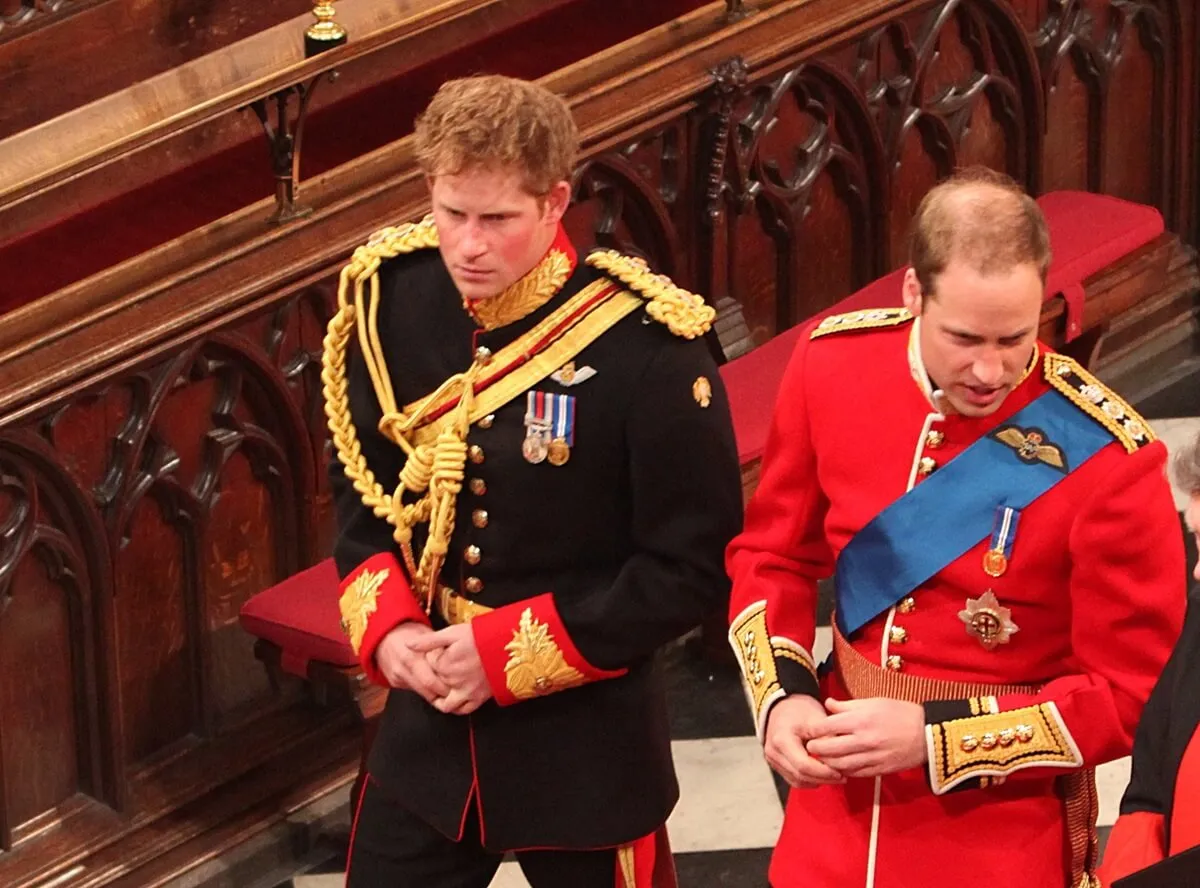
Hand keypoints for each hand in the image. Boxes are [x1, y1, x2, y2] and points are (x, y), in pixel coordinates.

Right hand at [375, 622, 451, 703]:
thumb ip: (437, 648)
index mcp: (412, 656)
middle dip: (443, 694)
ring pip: (420, 692)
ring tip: (448, 691)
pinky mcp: (394, 682)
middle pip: (426, 690)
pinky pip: (412, 689)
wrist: (382, 635)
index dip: (446, 686)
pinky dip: (424, 689)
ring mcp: (397, 677)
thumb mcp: (425, 634)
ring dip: (434, 694)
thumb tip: (455, 661)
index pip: (431, 680)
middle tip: (456, 693)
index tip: (459, 686)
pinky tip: (432, 685)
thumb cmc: (407, 631)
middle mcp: (403, 669)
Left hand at [407, 624, 492, 715]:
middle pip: (436, 682)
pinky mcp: (478, 698)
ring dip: (441, 698)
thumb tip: (408, 645)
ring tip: (443, 688)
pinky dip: (456, 707)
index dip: (435, 655)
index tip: (444, 649)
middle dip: (438, 673)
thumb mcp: (453, 633)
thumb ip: (429, 641)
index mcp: (444, 665)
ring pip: (445, 704)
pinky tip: (455, 699)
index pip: (429, 664)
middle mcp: (452, 682)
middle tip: (449, 662)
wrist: (509, 646)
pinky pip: (463, 710)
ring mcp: (466, 692)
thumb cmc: (482, 636)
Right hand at [763, 695, 846, 788]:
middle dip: (823, 779)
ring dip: (817, 781)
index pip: (804, 765)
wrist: (782, 704)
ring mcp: (772, 759)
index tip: (841, 773)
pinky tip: (822, 775)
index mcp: (782, 740)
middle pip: (800, 775)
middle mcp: (773, 752)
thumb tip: (840, 759)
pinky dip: (809, 780)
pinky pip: (793, 779)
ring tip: (834, 776)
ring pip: (797, 780)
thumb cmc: (800, 709)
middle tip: (842, 777)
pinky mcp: (775, 763)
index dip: (824, 772)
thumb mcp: (816, 719)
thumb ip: (827, 739)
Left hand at [804, 697, 927, 777]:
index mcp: (860, 720)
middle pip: (828, 749)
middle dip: (815, 748)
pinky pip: (855, 774)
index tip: (809, 730)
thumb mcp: (873, 702)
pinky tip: (839, 766)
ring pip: (839, 765)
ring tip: (821, 758)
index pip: (826, 727)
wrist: (927, 733)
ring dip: (827, 763)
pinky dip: (843, 771)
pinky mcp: (879, 770)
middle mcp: (863, 740)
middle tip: (810, 746)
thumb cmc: (900, 713)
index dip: (813, 730)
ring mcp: (871, 757)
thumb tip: (828, 704)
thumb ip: (847, 706)